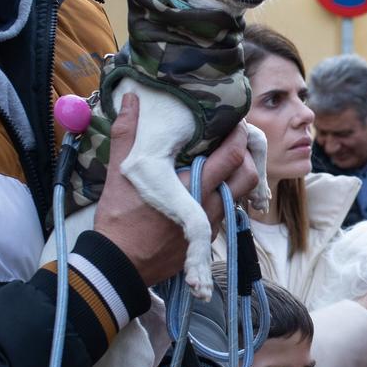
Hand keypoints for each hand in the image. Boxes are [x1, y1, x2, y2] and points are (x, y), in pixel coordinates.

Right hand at [92, 94, 263, 285]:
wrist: (119, 266)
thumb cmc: (120, 219)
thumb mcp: (121, 173)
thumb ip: (128, 134)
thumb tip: (131, 99)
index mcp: (194, 187)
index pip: (234, 156)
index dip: (239, 135)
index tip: (233, 121)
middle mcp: (210, 207)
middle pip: (247, 177)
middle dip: (246, 156)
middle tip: (233, 140)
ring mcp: (210, 227)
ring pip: (238, 196)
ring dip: (235, 177)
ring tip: (220, 161)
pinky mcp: (204, 241)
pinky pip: (224, 213)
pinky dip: (221, 197)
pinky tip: (204, 188)